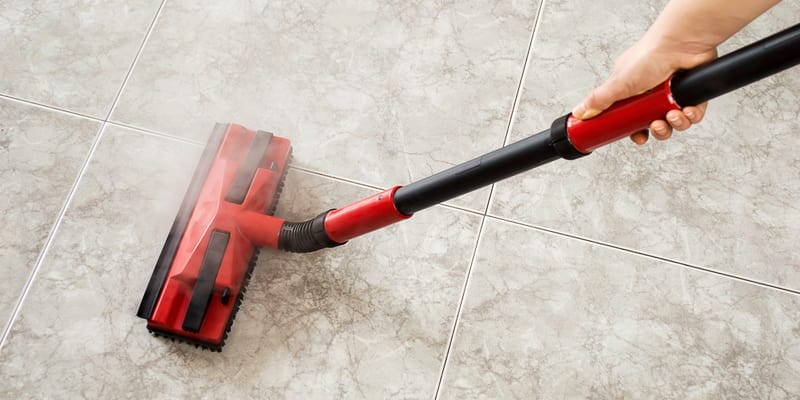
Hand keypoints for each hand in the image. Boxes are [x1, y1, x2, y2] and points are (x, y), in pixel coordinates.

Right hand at [572, 37, 717, 143]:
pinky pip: (693, 115)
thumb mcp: (618, 83)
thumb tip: (579, 112)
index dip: (635, 130)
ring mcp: (674, 93)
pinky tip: (686, 110)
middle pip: (655, 123)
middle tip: (654, 127)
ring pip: (675, 122)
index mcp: (634, 89)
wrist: (680, 43)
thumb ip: (598, 100)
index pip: (632, 117)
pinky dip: (690, 116)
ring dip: (674, 125)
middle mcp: (654, 92)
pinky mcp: (694, 93)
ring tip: (670, 117)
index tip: (637, 137)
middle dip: (656, 131)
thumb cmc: (649, 56)